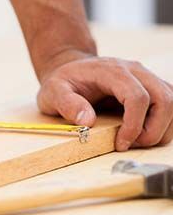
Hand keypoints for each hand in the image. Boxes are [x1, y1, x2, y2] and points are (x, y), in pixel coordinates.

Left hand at [37, 54, 172, 150]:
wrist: (70, 68)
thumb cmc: (62, 82)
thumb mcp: (53, 92)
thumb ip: (67, 104)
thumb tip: (88, 121)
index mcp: (113, 71)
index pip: (138, 97)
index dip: (134, 125)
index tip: (120, 144)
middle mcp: (136, 71)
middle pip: (165, 99)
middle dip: (153, 130)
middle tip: (129, 145)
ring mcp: (146, 78)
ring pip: (172, 103)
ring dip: (161, 128)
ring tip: (134, 140)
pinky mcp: (150, 88)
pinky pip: (168, 106)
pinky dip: (161, 124)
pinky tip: (140, 133)